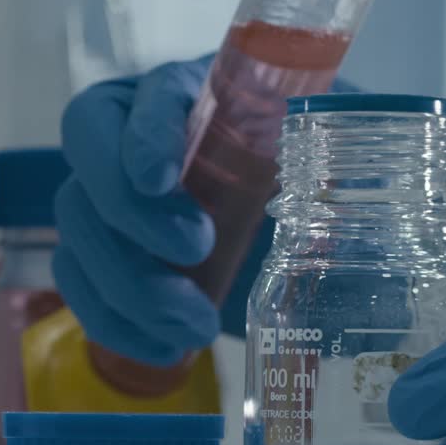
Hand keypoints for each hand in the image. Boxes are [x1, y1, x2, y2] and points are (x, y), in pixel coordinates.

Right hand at [55, 56, 357, 365]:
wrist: (290, 193)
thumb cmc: (307, 150)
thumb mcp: (329, 141)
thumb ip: (345, 152)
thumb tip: (367, 171)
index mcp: (181, 95)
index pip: (135, 101)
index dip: (139, 137)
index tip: (161, 178)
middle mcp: (129, 140)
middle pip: (87, 172)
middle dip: (133, 221)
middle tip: (197, 253)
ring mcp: (110, 198)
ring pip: (78, 236)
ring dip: (129, 288)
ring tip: (197, 327)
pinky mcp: (107, 251)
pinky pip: (81, 284)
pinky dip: (115, 322)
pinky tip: (163, 349)